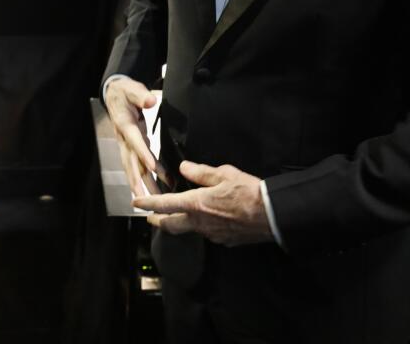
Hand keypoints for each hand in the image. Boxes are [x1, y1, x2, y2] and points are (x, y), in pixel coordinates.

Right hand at [105, 77, 167, 196]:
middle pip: (132, 163)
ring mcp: (125, 146)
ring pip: (133, 169)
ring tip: (153, 202)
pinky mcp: (129, 148)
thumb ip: (141, 95)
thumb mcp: (132, 89)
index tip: (152, 168)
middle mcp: (123, 139)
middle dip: (141, 182)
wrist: (113, 94)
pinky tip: (150, 191)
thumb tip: (151, 100)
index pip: (135, 142)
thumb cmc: (124, 92)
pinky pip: (135, 167)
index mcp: (125, 125)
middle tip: (150, 199)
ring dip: (142, 185)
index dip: (143, 154)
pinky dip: (142, 180)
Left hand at [132, 161, 273, 246]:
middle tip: (150, 217)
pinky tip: (208, 219)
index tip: (136, 203)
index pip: (164, 205)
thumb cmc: (248, 191)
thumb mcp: (224, 174)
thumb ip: (201, 172)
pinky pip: (208, 233)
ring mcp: (212, 235)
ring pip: (189, 230)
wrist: (273, 215)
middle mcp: (200, 223)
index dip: (147, 203)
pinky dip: (202, 226)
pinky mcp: (224, 241)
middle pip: (170, 225)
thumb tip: (184, 168)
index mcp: (196, 204)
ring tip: (180, 214)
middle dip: (158, 221)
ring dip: (181, 223)